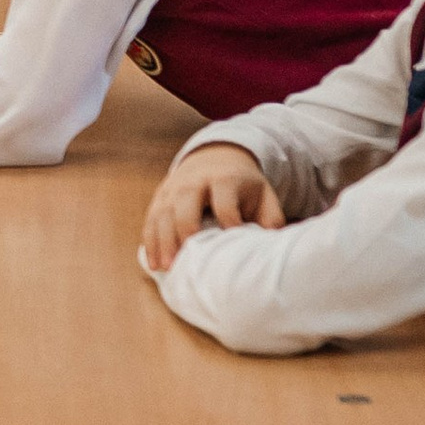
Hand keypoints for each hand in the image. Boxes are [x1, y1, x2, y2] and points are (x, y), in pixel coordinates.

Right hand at [141, 145, 283, 270]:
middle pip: (185, 202)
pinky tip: (154, 264)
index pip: (224, 200)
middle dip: (183, 230)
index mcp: (224, 179)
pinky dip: (151, 242)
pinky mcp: (160, 196)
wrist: (216, 156)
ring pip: (162, 212)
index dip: (229, 220)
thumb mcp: (263, 194)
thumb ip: (271, 218)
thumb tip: (273, 249)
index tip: (232, 240)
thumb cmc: (243, 186)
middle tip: (183, 260)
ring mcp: (173, 187)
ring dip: (161, 240)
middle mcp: (194, 180)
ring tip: (164, 268)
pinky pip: (151, 219)